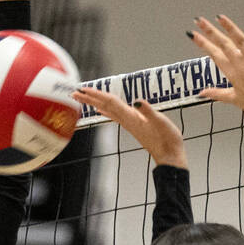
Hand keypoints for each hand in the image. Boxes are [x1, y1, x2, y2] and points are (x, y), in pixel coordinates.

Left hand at [72, 87, 186, 167]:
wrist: (169, 156)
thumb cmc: (167, 140)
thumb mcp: (160, 122)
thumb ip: (148, 111)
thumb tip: (136, 102)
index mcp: (132, 117)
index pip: (111, 102)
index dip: (97, 94)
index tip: (83, 88)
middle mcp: (127, 120)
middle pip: (104, 106)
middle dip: (89, 99)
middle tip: (74, 92)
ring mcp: (129, 124)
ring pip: (108, 110)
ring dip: (95, 103)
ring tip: (84, 98)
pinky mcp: (133, 127)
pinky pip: (115, 116)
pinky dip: (106, 111)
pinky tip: (101, 110)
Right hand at [188, 15, 243, 124]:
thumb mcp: (234, 99)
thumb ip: (216, 94)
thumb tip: (201, 94)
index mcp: (231, 73)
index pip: (214, 54)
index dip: (202, 43)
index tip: (192, 34)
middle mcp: (240, 65)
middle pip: (223, 44)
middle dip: (209, 31)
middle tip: (199, 20)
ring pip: (239, 40)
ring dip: (229, 27)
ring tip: (219, 17)